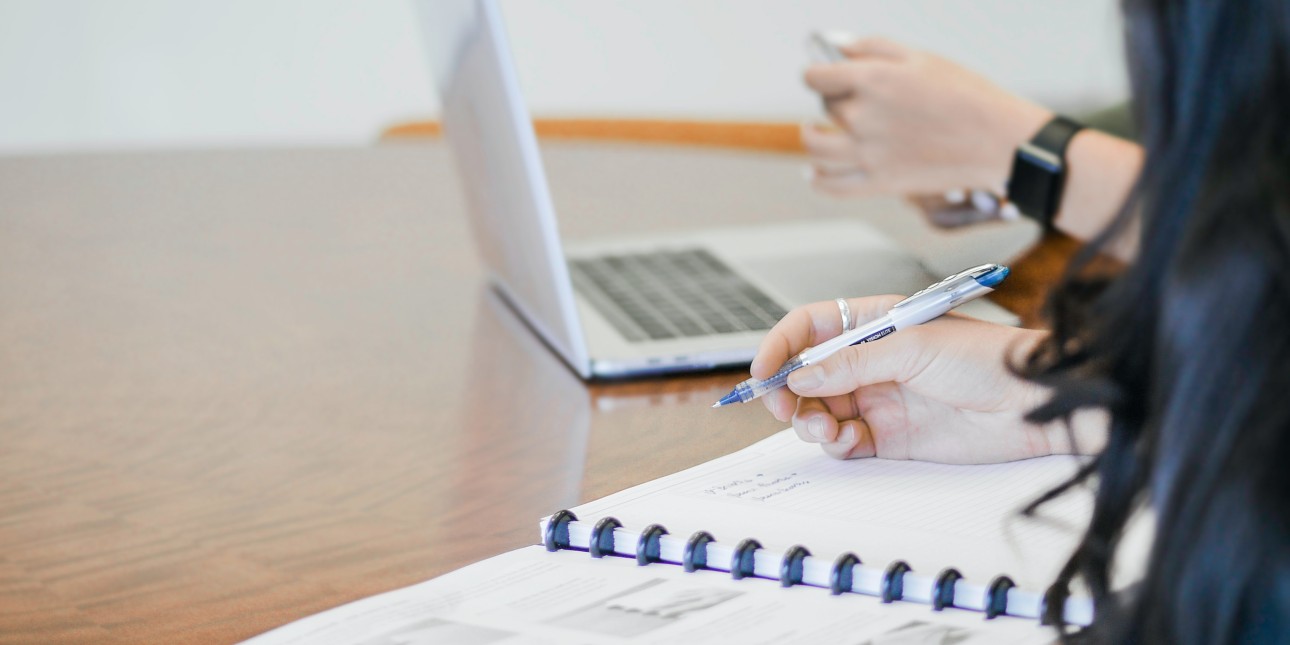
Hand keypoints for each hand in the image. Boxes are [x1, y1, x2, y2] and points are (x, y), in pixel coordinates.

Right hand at [751, 296, 1098, 462]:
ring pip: (819, 411)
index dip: (781, 346)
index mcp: (873, 323)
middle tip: (784, 408)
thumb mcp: (912, 348)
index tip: (762, 370)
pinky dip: (834, 443)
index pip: (810, 328)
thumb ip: (851, 364)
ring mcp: (878, 399)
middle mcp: (870, 361)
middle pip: (806, 375)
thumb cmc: (988, 358)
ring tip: (823, 428)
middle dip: (788, 391)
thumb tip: (801, 377)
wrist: (1034, 404)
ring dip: (809, 421)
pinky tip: (845, 440)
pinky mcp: (890, 437)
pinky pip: (844, 441)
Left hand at [801, 38, 1051, 197]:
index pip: (816, 76)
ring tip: (815, 131)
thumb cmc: (966, 94)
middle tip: (853, 99)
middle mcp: (863, 117)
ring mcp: (869, 153)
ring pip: (816, 147)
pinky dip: (818, 179)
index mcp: (872, 80)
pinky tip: (815, 171)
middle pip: (826, 106)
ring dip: (812, 137)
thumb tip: (837, 47)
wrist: (998, 140)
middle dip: (834, 99)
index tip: (823, 74)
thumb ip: (873, 48)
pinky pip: (832, 185)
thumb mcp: (921, 57)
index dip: (818, 72)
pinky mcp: (879, 182)